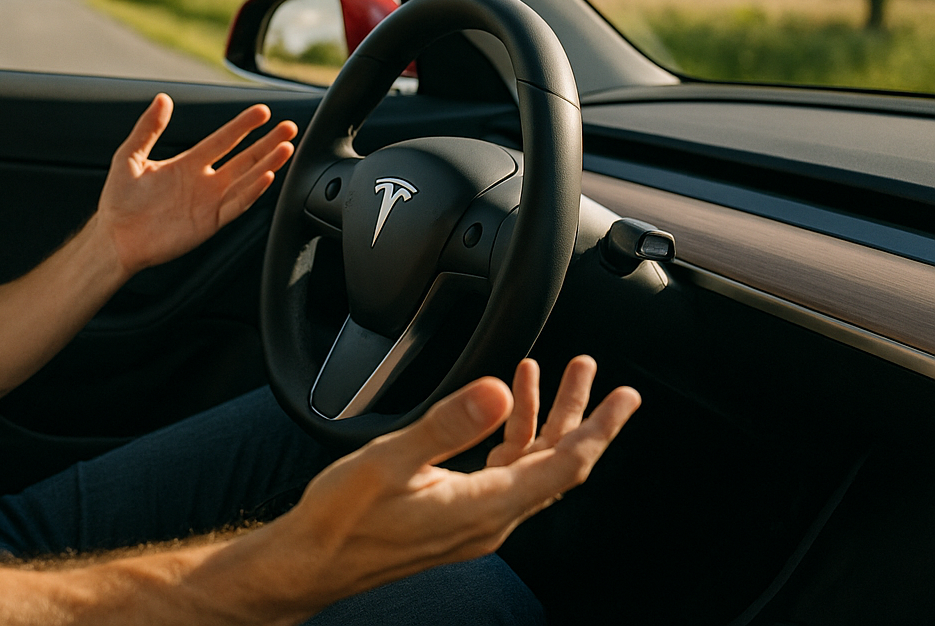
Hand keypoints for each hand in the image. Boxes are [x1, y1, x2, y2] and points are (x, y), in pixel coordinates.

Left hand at [96, 94, 297, 276]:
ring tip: (287, 147)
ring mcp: (209, 202)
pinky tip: (267, 176)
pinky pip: (237, 205)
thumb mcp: (130, 156)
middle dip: (267, 143)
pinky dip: (253, 191)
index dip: (243, 126)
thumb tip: (163, 98)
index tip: (263, 111)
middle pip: (244, 158)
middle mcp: (204, 182)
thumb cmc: (119, 201)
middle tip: (289, 127)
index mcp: (187, 164)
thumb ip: (148, 128)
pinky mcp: (210, 223)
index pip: (223, 140)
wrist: (115, 238)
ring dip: (268, 164)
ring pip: (247, 180)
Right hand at [267, 357, 639, 609]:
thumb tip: (497, 391)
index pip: (563, 464)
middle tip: (590, 372)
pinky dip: (509, 434)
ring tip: (544, 374)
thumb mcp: (391, 462)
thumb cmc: (343, 520)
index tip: (623, 398)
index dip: (599, 428)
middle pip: (554, 462)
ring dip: (541, 418)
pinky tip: (499, 410)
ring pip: (529, 465)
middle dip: (577, 413)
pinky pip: (502, 473)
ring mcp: (475, 520)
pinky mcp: (457, 517)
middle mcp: (490, 519)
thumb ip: (448, 425)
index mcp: (484, 506)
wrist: (312, 562)